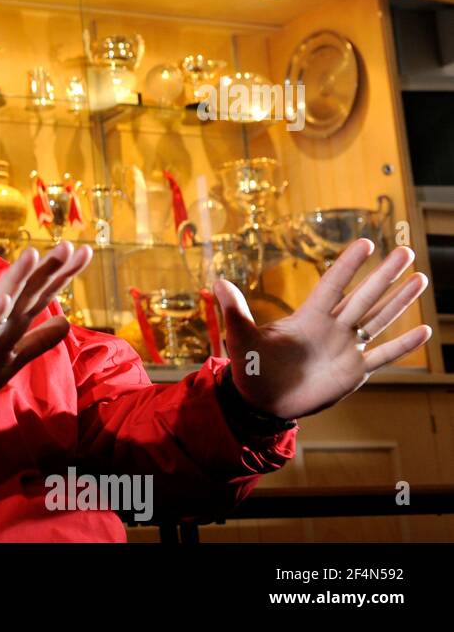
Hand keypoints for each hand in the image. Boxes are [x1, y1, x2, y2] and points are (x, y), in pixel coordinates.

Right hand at [0, 241, 94, 405]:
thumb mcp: (15, 357)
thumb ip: (40, 340)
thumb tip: (66, 322)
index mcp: (14, 323)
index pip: (43, 294)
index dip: (64, 274)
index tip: (85, 251)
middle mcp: (2, 321)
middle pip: (28, 291)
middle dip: (47, 269)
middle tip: (67, 245)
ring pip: (4, 301)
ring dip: (18, 278)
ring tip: (33, 254)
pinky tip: (4, 300)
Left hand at [214, 239, 432, 419]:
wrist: (261, 401)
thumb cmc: (250, 366)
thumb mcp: (241, 338)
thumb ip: (234, 311)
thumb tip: (217, 282)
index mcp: (308, 317)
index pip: (332, 285)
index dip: (348, 265)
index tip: (366, 242)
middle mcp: (332, 328)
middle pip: (363, 297)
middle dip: (384, 275)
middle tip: (406, 250)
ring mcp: (346, 349)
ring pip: (378, 320)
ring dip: (399, 301)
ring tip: (420, 278)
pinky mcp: (354, 372)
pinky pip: (383, 356)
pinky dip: (403, 346)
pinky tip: (425, 331)